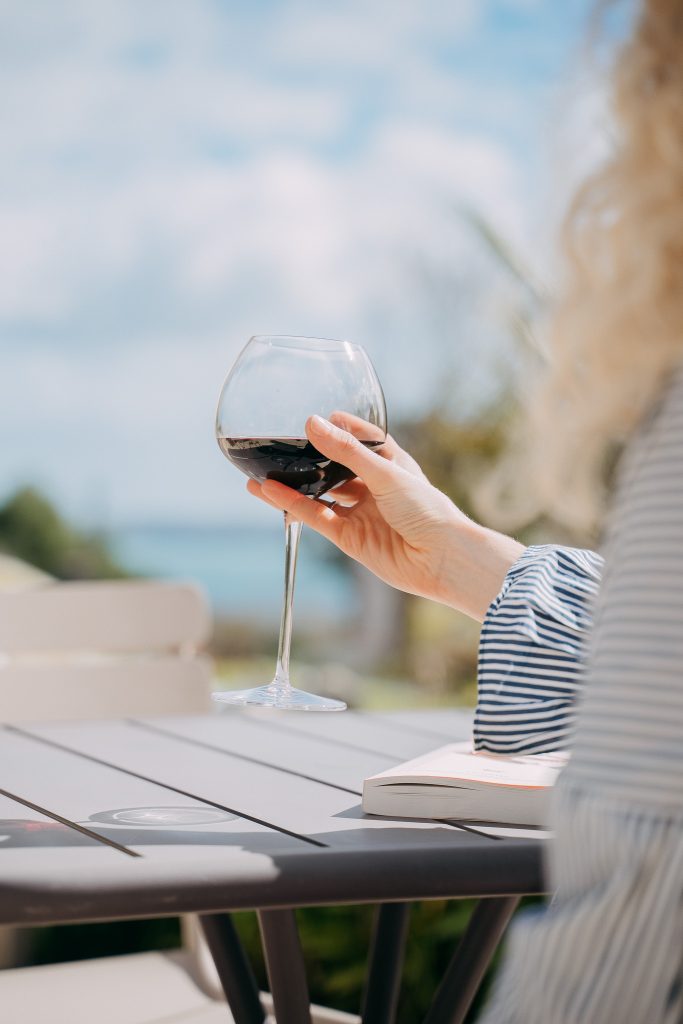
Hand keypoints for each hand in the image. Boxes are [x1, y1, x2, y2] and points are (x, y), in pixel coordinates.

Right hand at [246, 414, 523, 621]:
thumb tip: (313, 423)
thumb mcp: (386, 472)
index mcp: (392, 464)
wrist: (441, 559)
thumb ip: (346, 451)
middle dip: (309, 460)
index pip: (363, 440)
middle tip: (280, 446)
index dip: (341, 428)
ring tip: (260, 473)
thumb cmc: (427, 510)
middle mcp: (374, 487)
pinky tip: (269, 491)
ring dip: (292, 485)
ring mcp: (360, 513)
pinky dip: (292, 505)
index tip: (317, 418)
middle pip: (335, 469)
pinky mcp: (349, 537)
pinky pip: (316, 516)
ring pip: (319, 494)